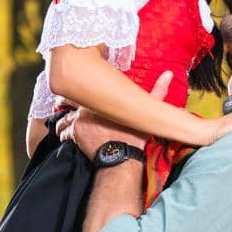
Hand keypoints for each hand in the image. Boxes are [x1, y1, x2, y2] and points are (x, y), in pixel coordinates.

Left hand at [56, 71, 173, 157]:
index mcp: (103, 98)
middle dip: (64, 107)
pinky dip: (63, 136)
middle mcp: (88, 105)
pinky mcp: (74, 133)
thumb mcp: (146, 113)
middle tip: (61, 109)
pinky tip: (65, 138)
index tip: (73, 98)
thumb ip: (157, 91)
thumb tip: (169, 74)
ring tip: (63, 128)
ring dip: (62, 124)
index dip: (76, 94)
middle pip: (67, 103)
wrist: (123, 157)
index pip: (82, 90)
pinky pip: (63, 133)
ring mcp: (79, 119)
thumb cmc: (135, 136)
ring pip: (63, 119)